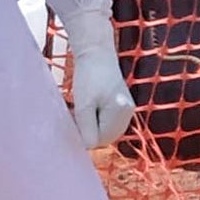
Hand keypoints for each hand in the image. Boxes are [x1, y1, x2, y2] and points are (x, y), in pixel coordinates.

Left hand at [64, 2, 134, 150]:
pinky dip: (94, 119)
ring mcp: (126, 108)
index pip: (101, 139)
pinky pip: (106, 121)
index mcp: (121, 113)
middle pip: (105, 137)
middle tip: (73, 115)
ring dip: (90, 125)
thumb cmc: (89, 75)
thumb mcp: (84, 104)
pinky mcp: (120, 104)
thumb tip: (88, 148)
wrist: (96, 51)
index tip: (71, 121)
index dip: (84, 135)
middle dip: (88, 131)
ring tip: (78, 110)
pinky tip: (85, 108)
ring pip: (105, 129)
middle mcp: (128, 113)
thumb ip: (86, 128)